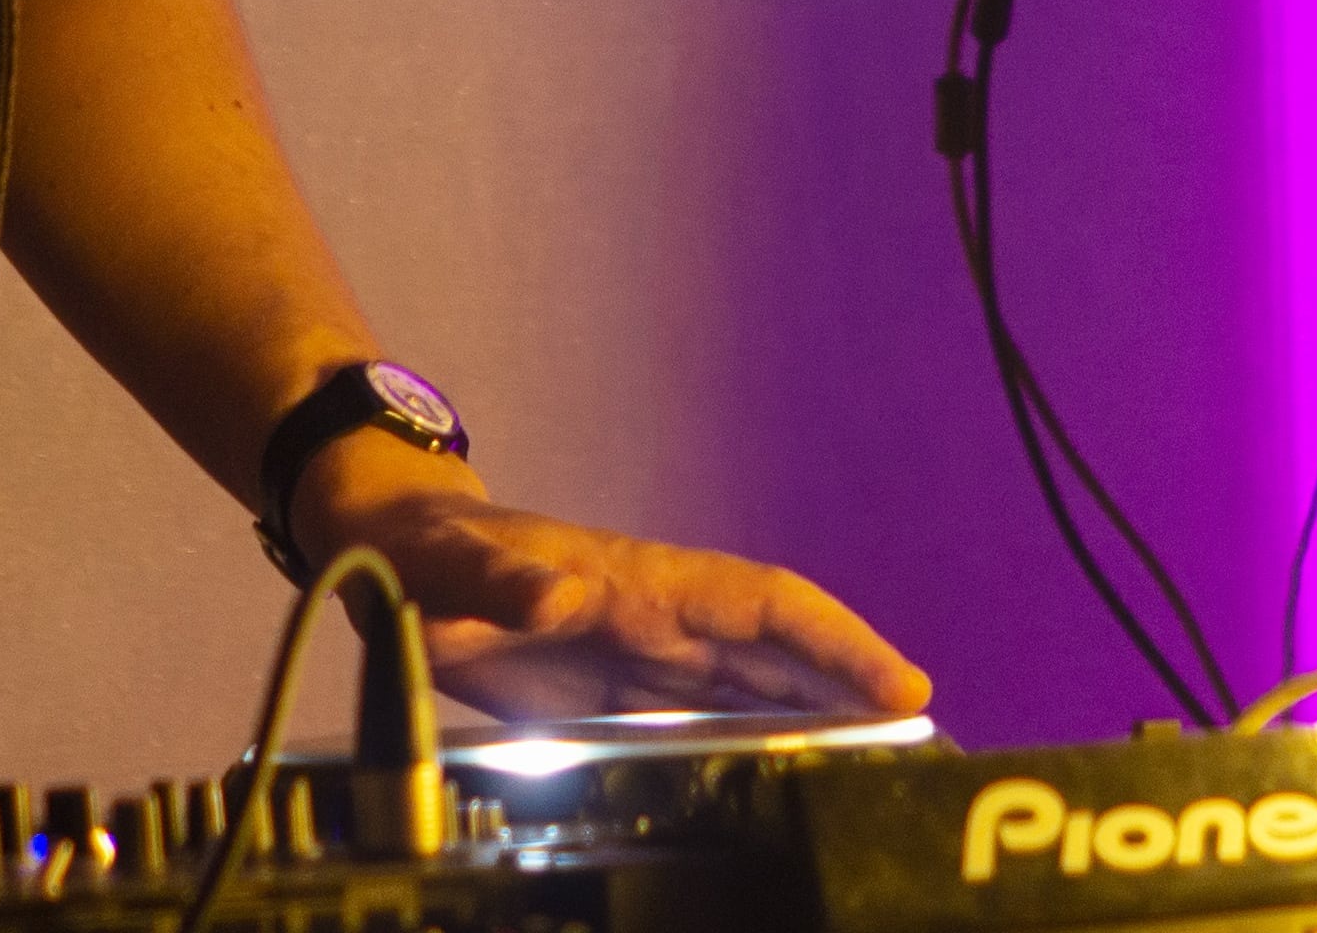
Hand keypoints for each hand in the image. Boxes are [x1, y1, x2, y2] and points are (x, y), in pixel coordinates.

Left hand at [296, 453, 931, 723]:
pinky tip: (795, 770)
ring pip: (754, 683)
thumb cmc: (428, 550)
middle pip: (779, 650)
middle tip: (926, 742)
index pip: (762, 605)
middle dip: (854, 685)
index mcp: (638, 580)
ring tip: (884, 762)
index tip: (898, 681)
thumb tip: (566, 597)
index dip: (835, 641)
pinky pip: (708, 710)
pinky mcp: (617, 682)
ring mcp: (643, 648)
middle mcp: (658, 613)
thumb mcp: (455, 565)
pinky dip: (760, 735)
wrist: (391, 546)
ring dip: (818, 714)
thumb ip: (509, 580)